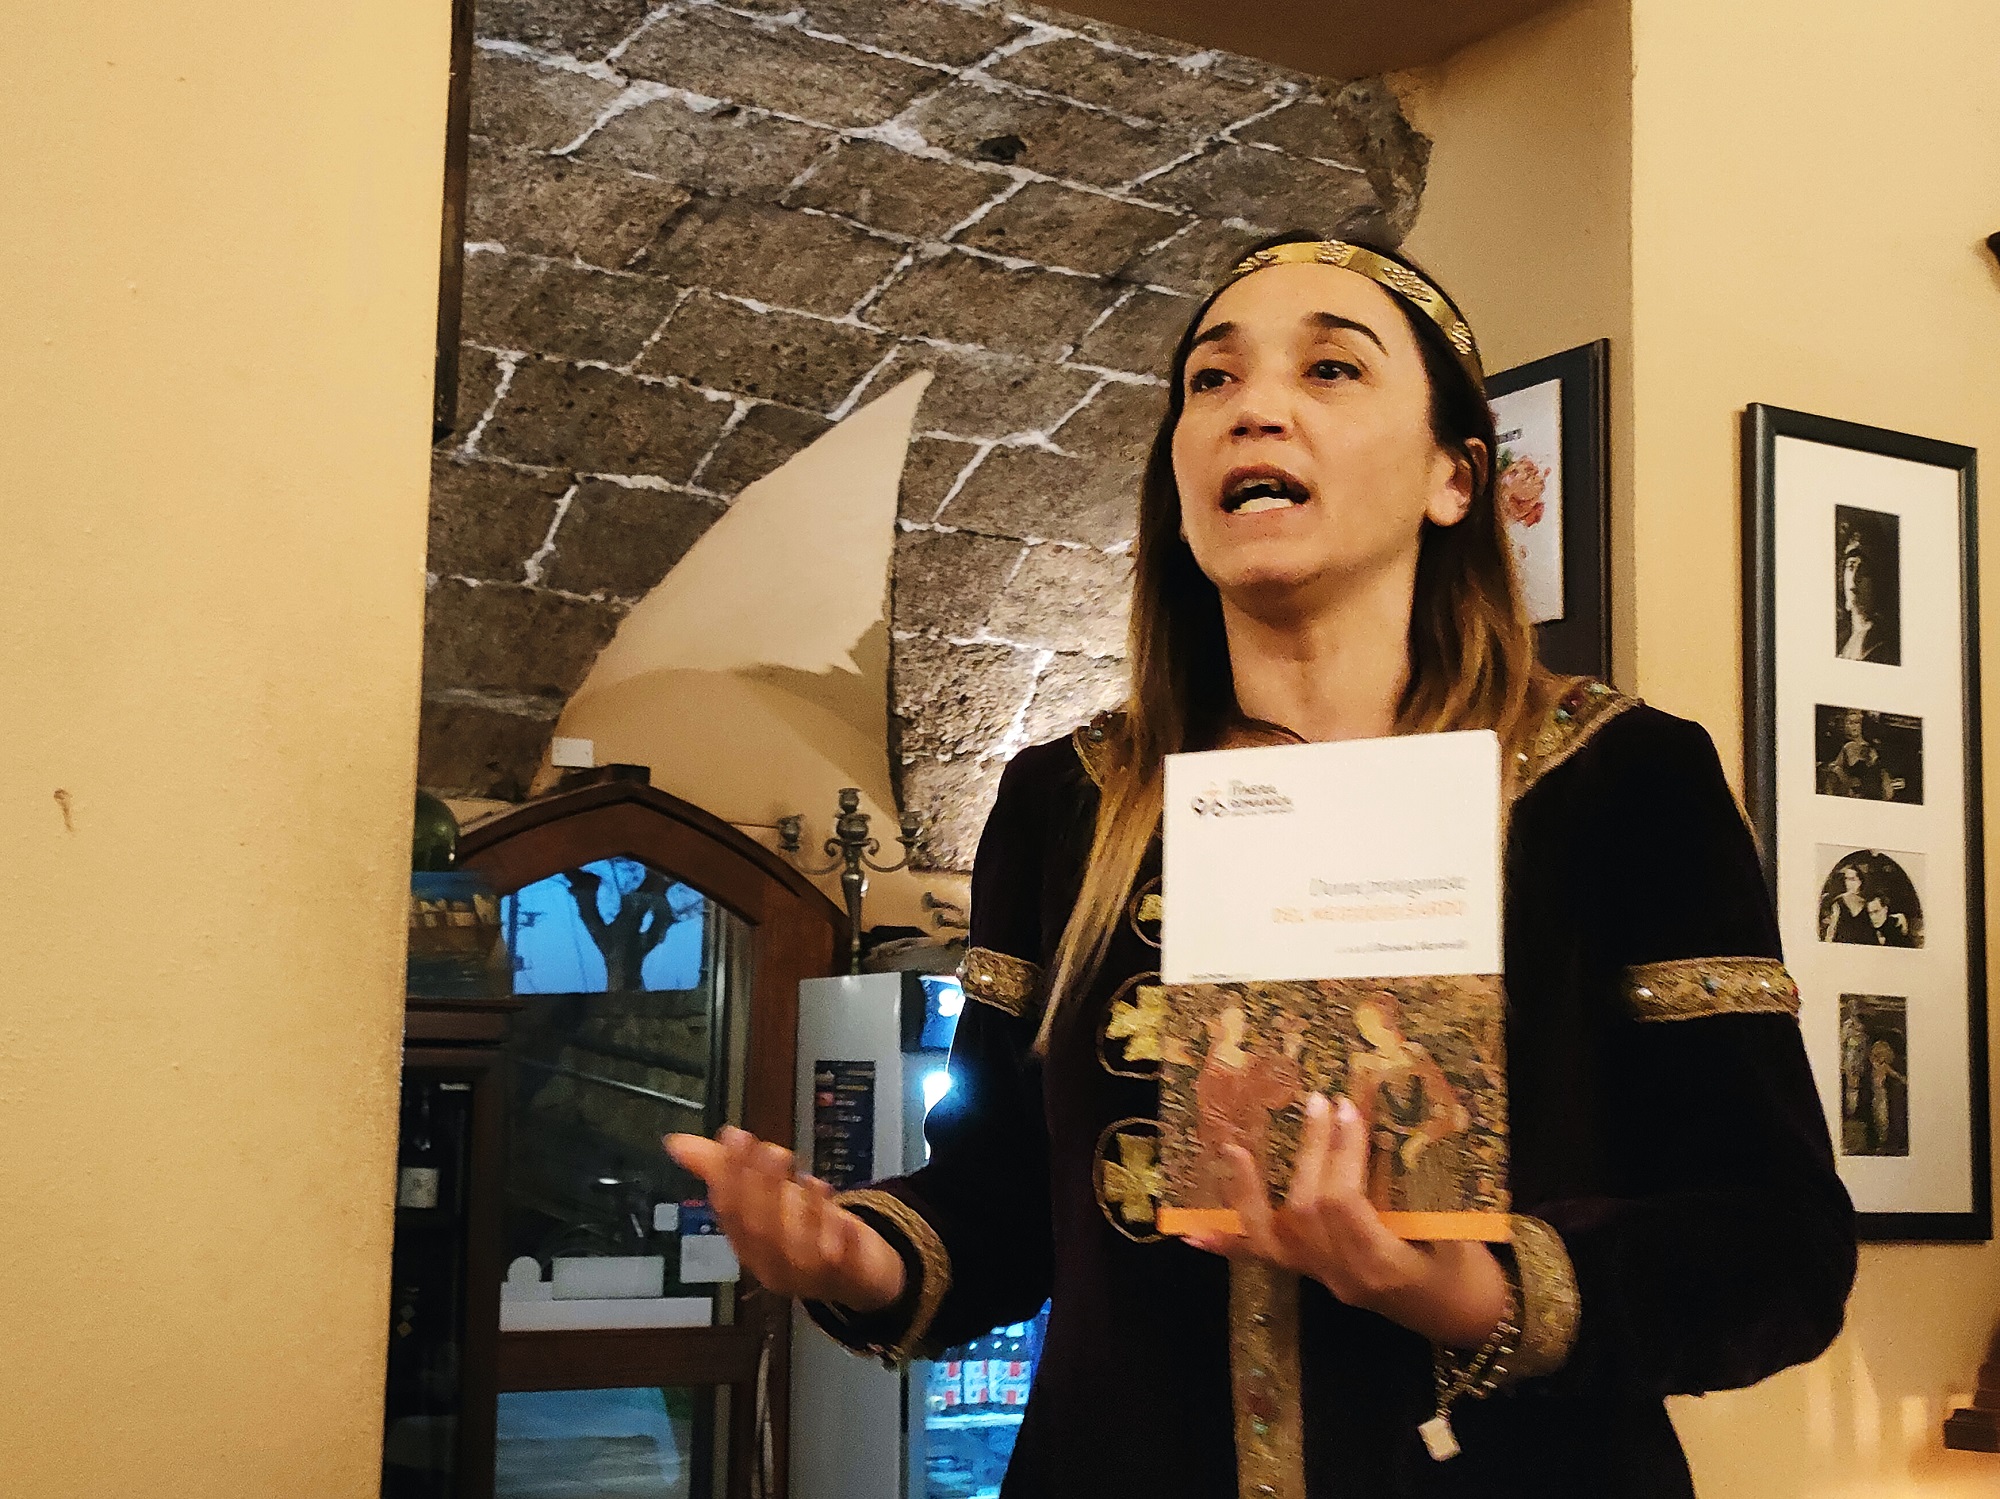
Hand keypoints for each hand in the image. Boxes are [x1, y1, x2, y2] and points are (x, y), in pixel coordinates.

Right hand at [665, 1127, 906, 1311]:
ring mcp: (810, 1275)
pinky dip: (836, 1228)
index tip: (734, 1136)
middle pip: (760, 1229)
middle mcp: (774, 1265)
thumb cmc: (805, 1231)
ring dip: (794, 1203)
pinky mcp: (847, 1274)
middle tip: (767, 1147)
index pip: (730, 1214)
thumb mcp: (767, 1198)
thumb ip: (722, 1169)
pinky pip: (839, 1258)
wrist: (861, 1275)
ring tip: (795, 1169)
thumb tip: (676, 1142)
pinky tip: (832, 1200)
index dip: (729, 1176)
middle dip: (760, 1186)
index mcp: (749, 1247)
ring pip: (795, 1244)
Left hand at [1181, 1094, 1508, 1347]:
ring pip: (1272, 1240)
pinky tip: (1193, 1232)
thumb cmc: (1470, 1272)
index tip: (1346, 1109)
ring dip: (1247, 1193)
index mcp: (1382, 1265)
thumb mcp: (1459, 1229)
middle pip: (1306, 1214)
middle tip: (1316, 1104)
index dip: (1339, 1155)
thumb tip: (1396, 1117)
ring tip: (1232, 1152)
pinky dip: (1228, 1243)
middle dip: (1310, 1154)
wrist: (1469, 1322)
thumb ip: (1424, 1185)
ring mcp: (1324, 1280)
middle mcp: (1343, 1277)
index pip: (1342, 1205)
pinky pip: (1266, 1261)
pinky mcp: (1316, 1277)